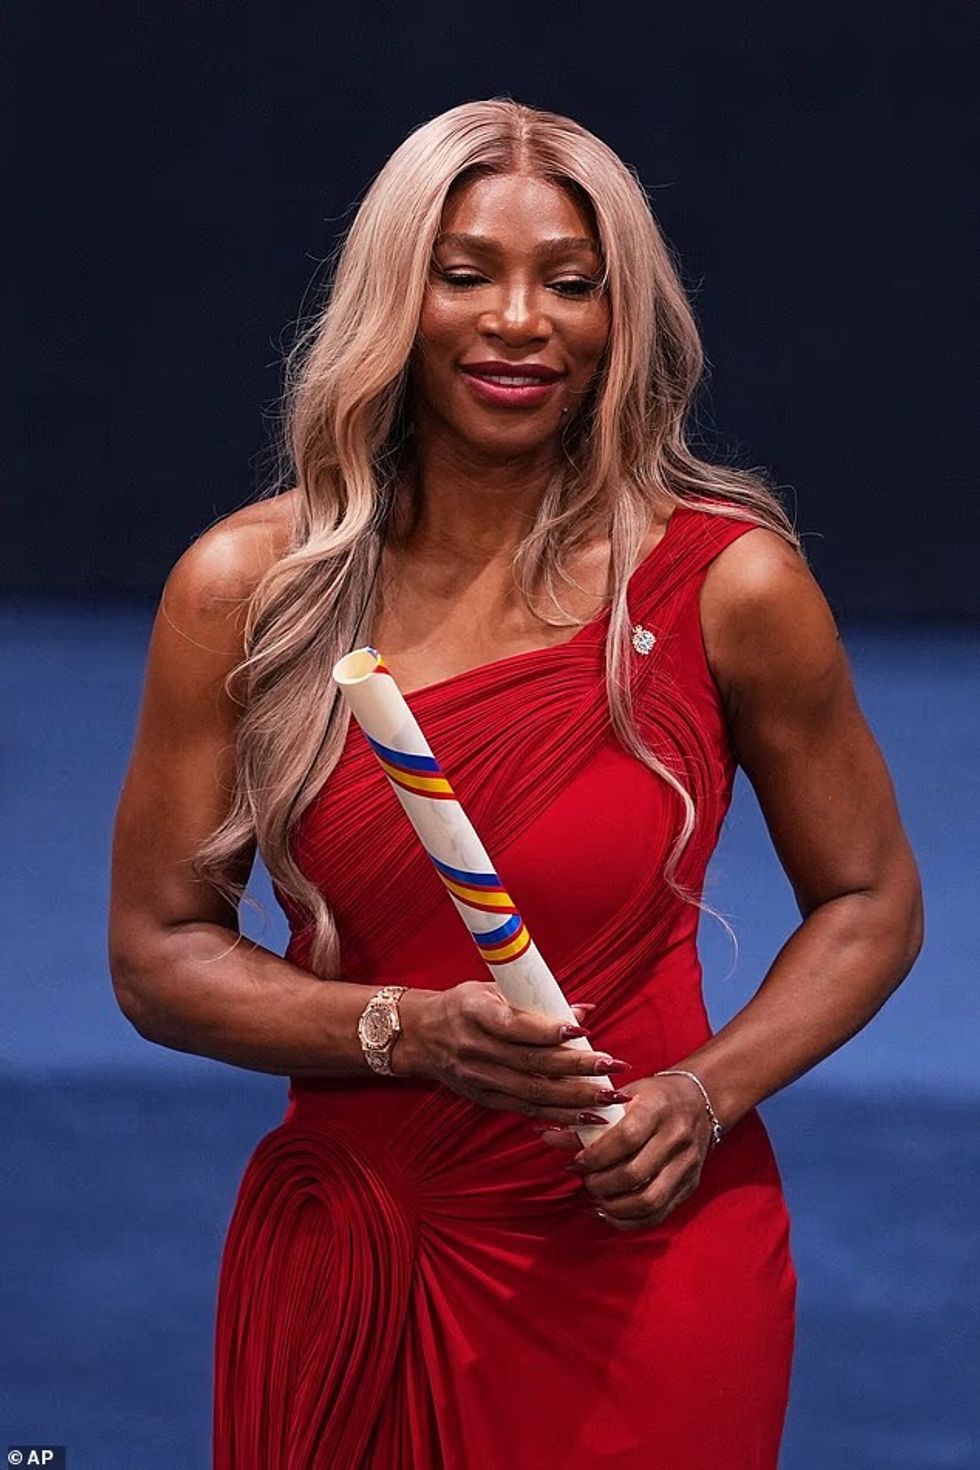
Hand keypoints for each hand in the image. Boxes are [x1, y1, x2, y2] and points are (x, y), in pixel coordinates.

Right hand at [395, 981, 631, 1125]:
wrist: (421, 1036)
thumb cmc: (463, 1005)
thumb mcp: (492, 989)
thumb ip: (537, 1001)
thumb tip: (584, 1011)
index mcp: (474, 1012)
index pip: (514, 1026)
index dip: (548, 1031)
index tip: (581, 1030)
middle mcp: (475, 1049)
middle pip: (532, 1063)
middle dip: (577, 1067)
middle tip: (612, 1066)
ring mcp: (479, 1078)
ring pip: (533, 1092)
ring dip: (575, 1098)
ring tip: (609, 1099)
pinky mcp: (484, 1098)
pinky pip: (526, 1109)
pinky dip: (558, 1115)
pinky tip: (585, 1117)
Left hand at [539, 1073, 715, 1230]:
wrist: (702, 1100)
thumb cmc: (654, 1096)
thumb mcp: (623, 1095)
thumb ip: (587, 1118)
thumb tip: (547, 1136)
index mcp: (658, 1108)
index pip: (625, 1138)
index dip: (596, 1156)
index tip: (576, 1161)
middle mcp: (677, 1137)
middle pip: (634, 1174)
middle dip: (599, 1184)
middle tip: (584, 1178)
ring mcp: (687, 1165)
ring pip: (648, 1201)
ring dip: (613, 1206)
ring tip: (595, 1197)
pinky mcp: (690, 1186)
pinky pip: (658, 1215)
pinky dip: (629, 1221)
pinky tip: (608, 1213)